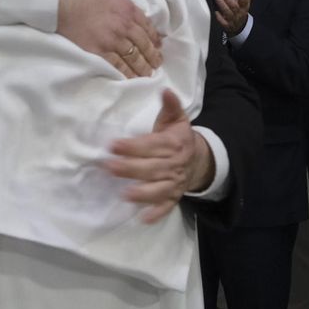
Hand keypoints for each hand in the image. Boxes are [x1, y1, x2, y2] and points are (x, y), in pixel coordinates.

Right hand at [58, 0, 162, 77]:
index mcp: (128, 8)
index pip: (147, 26)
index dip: (154, 37)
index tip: (159, 45)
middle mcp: (123, 26)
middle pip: (143, 44)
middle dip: (152, 55)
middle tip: (158, 64)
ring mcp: (111, 39)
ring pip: (132, 57)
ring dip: (142, 66)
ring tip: (148, 74)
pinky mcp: (96, 49)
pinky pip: (115, 64)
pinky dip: (124, 72)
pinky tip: (130, 78)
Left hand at [107, 89, 213, 223]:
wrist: (200, 160)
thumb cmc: (178, 138)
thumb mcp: (177, 119)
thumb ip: (170, 105)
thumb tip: (165, 90)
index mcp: (173, 144)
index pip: (151, 145)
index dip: (133, 146)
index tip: (113, 145)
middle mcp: (174, 164)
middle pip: (152, 168)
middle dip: (130, 168)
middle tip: (108, 167)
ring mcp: (174, 183)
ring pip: (159, 189)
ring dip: (143, 192)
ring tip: (124, 193)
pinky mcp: (173, 197)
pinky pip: (167, 207)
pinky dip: (157, 213)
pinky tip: (143, 218)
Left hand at [214, 0, 254, 35]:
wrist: (240, 25)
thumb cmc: (241, 9)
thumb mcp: (246, 0)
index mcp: (245, 6)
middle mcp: (240, 13)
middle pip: (234, 6)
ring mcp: (233, 20)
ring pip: (228, 14)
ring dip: (223, 6)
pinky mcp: (227, 25)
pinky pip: (224, 23)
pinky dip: (219, 17)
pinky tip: (216, 12)